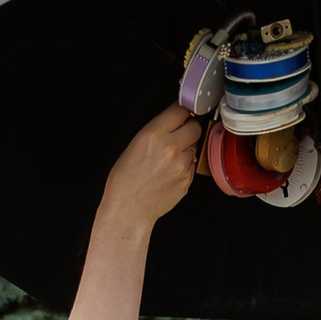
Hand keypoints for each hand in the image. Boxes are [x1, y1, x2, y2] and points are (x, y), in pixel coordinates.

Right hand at [100, 105, 203, 227]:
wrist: (129, 209)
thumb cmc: (126, 180)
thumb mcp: (135, 144)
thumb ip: (158, 129)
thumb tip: (177, 119)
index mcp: (153, 134)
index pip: (181, 110)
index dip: (182, 110)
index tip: (182, 112)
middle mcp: (170, 147)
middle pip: (195, 126)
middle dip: (189, 128)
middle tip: (178, 135)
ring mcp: (181, 165)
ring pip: (195, 146)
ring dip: (187, 148)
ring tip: (168, 160)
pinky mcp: (187, 179)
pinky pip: (192, 164)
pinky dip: (185, 165)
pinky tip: (170, 172)